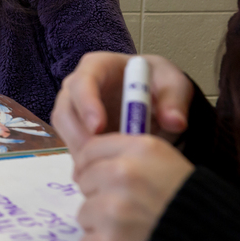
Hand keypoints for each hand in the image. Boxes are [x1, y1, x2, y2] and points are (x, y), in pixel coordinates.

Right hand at [51, 52, 193, 153]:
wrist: (155, 100)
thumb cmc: (159, 85)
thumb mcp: (174, 86)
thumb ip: (175, 101)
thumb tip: (174, 122)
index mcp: (98, 67)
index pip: (82, 82)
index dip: (86, 104)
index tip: (99, 127)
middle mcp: (79, 87)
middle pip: (64, 110)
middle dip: (78, 135)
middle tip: (100, 157)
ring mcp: (75, 110)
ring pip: (65, 133)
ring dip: (81, 152)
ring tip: (107, 167)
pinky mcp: (78, 132)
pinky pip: (73, 147)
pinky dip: (85, 162)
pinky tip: (104, 173)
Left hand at [73, 133, 193, 240]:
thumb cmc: (196, 211)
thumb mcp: (170, 166)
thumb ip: (133, 159)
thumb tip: (87, 165)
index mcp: (143, 150)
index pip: (92, 149)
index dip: (94, 167)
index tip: (100, 180)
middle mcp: (124, 174)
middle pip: (85, 181)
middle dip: (101, 197)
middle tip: (129, 213)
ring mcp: (113, 211)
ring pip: (85, 214)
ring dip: (103, 227)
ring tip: (134, 234)